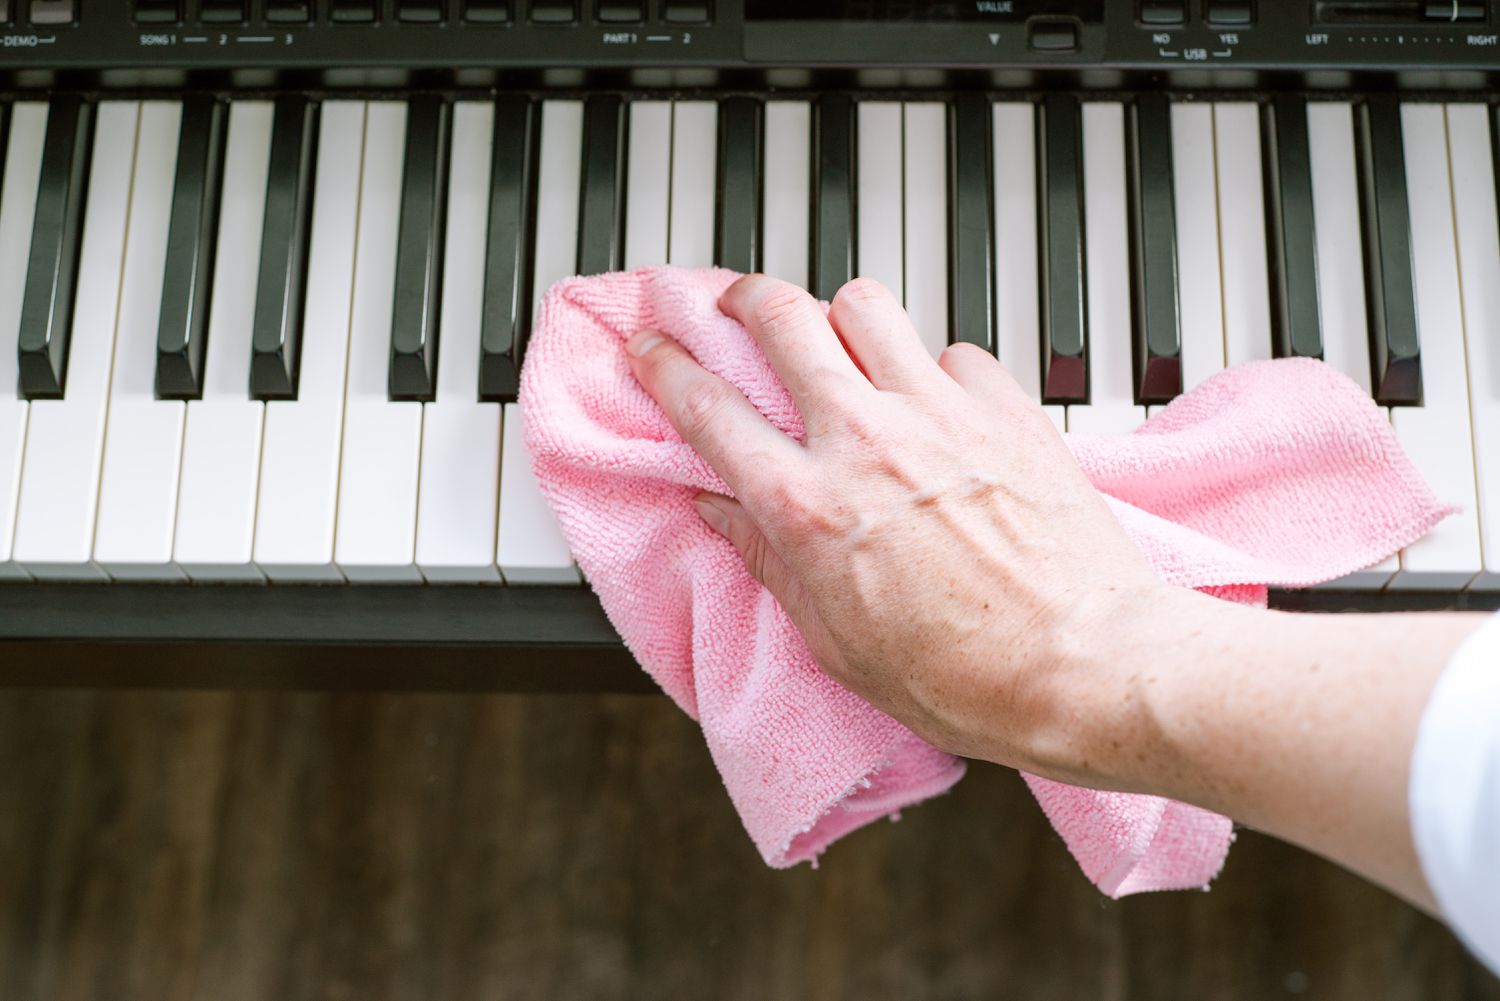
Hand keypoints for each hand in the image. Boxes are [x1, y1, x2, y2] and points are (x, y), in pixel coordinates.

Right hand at [624, 274, 1175, 788]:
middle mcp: (866, 440)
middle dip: (741, 298)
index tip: (650, 347)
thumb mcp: (837, 644)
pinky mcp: (1004, 406)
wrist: (1088, 664)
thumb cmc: (966, 676)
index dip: (665, 366)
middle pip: (780, 316)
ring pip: (864, 303)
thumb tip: (719, 512)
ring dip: (837, 314)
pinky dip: (932, 366)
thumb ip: (769, 563)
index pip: (708, 409)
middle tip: (735, 305)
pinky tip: (936, 402)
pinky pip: (952, 350)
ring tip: (838, 339)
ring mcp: (938, 413)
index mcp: (809, 506)